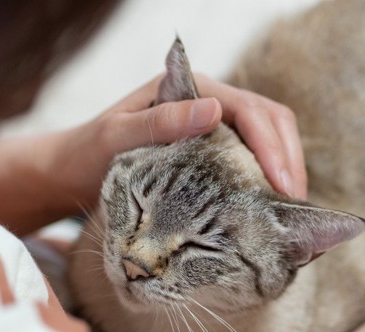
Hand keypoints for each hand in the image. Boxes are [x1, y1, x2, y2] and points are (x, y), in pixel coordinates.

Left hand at [56, 73, 306, 209]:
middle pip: (269, 121)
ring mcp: (211, 126)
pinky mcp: (210, 151)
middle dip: (288, 159)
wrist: (70, 170)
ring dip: (284, 170)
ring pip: (267, 139)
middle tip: (294, 204)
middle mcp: (207, 102)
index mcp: (189, 88)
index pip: (248, 109)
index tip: (282, 186)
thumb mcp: (115, 137)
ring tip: (289, 210)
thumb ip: (160, 123)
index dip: (271, 146)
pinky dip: (267, 180)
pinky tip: (269, 206)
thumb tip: (214, 110)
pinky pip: (250, 159)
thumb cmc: (87, 152)